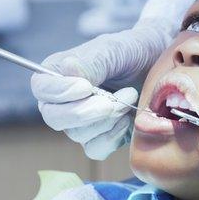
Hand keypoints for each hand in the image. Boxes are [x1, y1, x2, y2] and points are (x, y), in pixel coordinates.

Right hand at [31, 20, 173, 159]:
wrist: (157, 64)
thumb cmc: (131, 51)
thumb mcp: (113, 50)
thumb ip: (91, 62)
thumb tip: (66, 69)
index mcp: (58, 74)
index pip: (42, 89)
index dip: (60, 92)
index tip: (86, 87)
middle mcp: (62, 102)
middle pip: (55, 118)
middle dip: (87, 111)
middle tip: (115, 98)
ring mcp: (79, 123)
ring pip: (79, 135)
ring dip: (108, 119)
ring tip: (129, 95)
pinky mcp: (99, 138)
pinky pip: (96, 149)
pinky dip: (114, 135)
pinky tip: (128, 118)